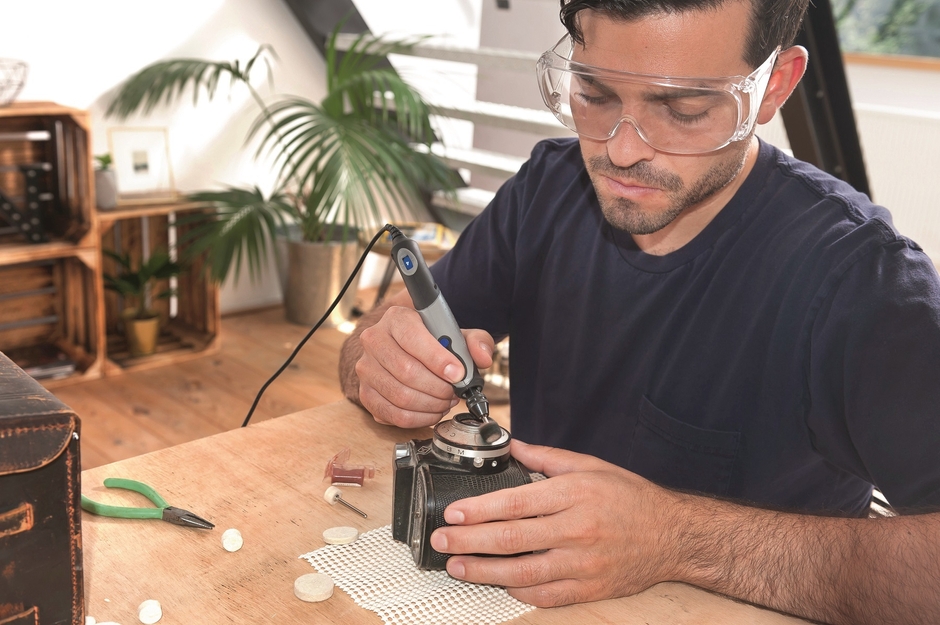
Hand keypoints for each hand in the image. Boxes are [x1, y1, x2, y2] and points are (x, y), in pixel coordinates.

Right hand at [356, 304, 494, 428]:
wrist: (403, 348)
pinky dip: (418, 418)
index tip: (458, 374)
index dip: (438, 360)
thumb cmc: (430, 340)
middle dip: (438, 387)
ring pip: (400, 396)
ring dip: (431, 405)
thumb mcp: (456, 333)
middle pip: (406, 371)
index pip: (413, 338)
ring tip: (445, 401)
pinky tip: (432, 411)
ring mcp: (367, 369)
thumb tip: (482, 357)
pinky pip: (393, 414)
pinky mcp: (366, 393)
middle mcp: (375, 341)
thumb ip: (475, 341)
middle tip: (454, 391)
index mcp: (396, 319)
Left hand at [429, 440, 684, 606]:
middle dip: (468, 541)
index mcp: (573, 494)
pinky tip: (499, 583)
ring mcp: (582, 563)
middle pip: (510, 538)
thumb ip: (546, 457)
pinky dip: (518, 590)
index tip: (453, 513)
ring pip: (522, 572)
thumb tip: (512, 445)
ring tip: (457, 567)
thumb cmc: (631, 498)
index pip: (515, 503)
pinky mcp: (588, 588)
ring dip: (484, 571)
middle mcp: (576, 530)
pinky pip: (545, 595)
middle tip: (441, 542)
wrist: (673, 536)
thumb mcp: (590, 465)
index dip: (478, 509)